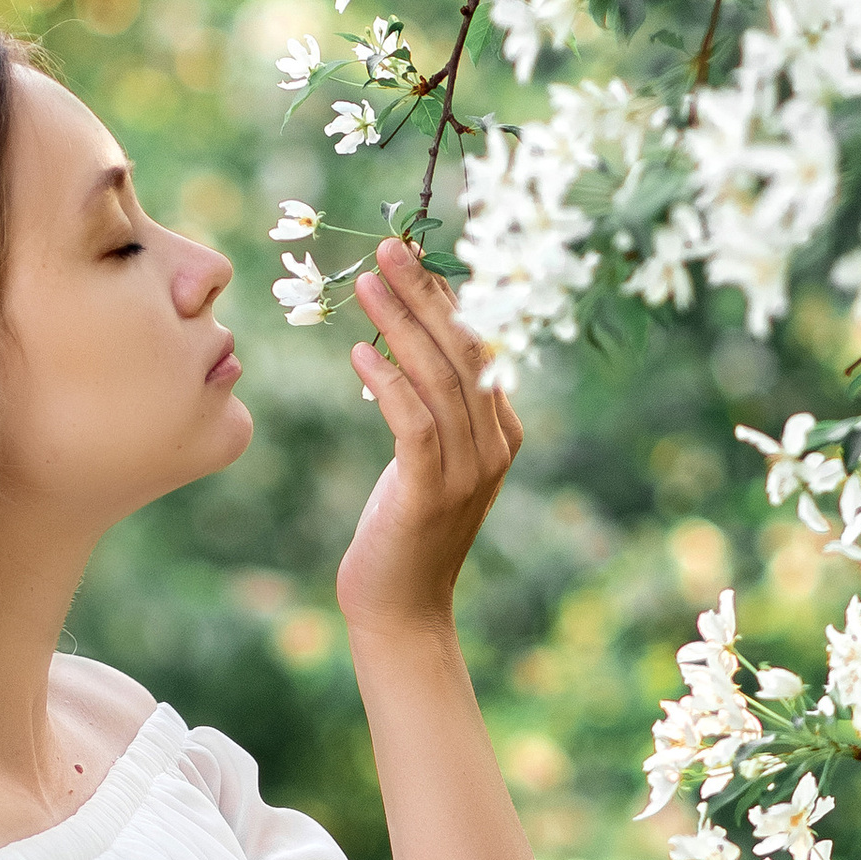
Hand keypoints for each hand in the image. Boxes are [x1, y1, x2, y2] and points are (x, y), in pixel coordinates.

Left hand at [335, 238, 523, 642]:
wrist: (401, 611)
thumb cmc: (402, 530)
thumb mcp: (425, 459)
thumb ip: (431, 408)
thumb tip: (405, 343)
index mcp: (502, 432)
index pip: (481, 347)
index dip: (447, 297)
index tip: (412, 253)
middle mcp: (495, 447)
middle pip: (465, 352)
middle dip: (425, 295)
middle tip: (390, 248)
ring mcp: (469, 472)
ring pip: (440, 381)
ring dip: (401, 327)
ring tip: (368, 284)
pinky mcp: (430, 493)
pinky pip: (414, 424)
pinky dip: (388, 384)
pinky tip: (358, 355)